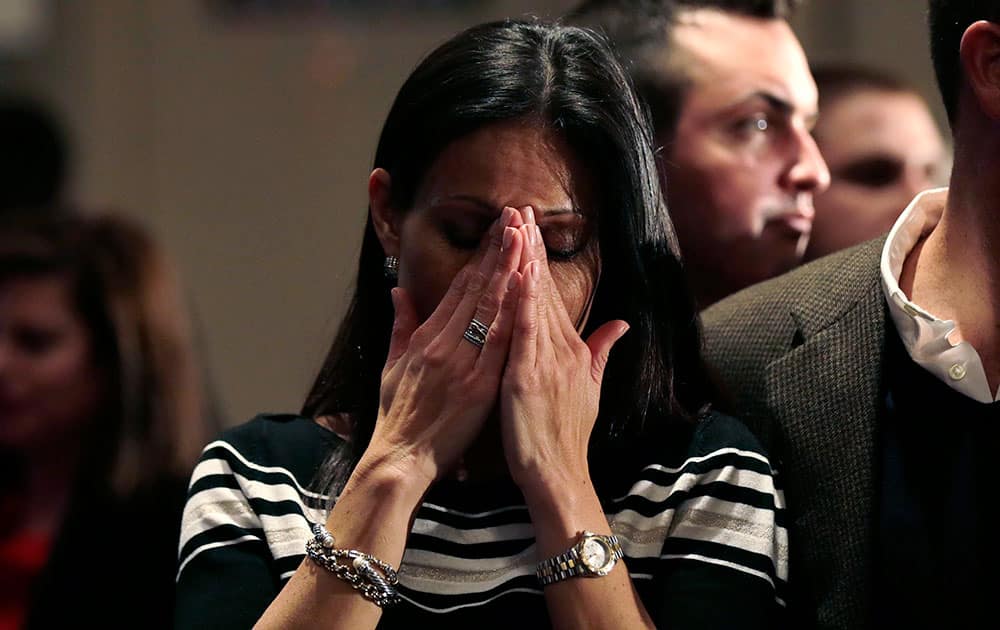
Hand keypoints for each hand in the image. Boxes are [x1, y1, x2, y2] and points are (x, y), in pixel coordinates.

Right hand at [363, 207, 524, 485]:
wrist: (399, 457)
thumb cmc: (397, 416)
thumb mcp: (391, 366)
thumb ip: (399, 326)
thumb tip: (398, 292)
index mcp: (426, 337)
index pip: (458, 287)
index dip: (479, 256)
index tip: (496, 230)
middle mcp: (443, 342)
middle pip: (475, 287)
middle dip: (497, 250)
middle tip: (514, 217)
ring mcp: (461, 362)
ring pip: (488, 306)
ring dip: (507, 268)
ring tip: (523, 236)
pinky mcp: (478, 384)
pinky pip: (499, 342)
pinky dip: (511, 311)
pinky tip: (523, 286)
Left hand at [500, 208, 628, 491]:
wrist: (559, 472)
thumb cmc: (566, 434)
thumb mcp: (590, 387)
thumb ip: (602, 351)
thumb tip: (622, 323)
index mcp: (570, 350)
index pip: (553, 295)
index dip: (541, 260)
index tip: (530, 228)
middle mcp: (562, 349)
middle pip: (544, 289)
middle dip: (532, 248)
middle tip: (521, 208)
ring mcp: (547, 361)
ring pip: (535, 302)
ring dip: (526, 262)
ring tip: (517, 226)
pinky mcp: (529, 376)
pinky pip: (525, 332)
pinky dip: (523, 301)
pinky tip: (518, 274)